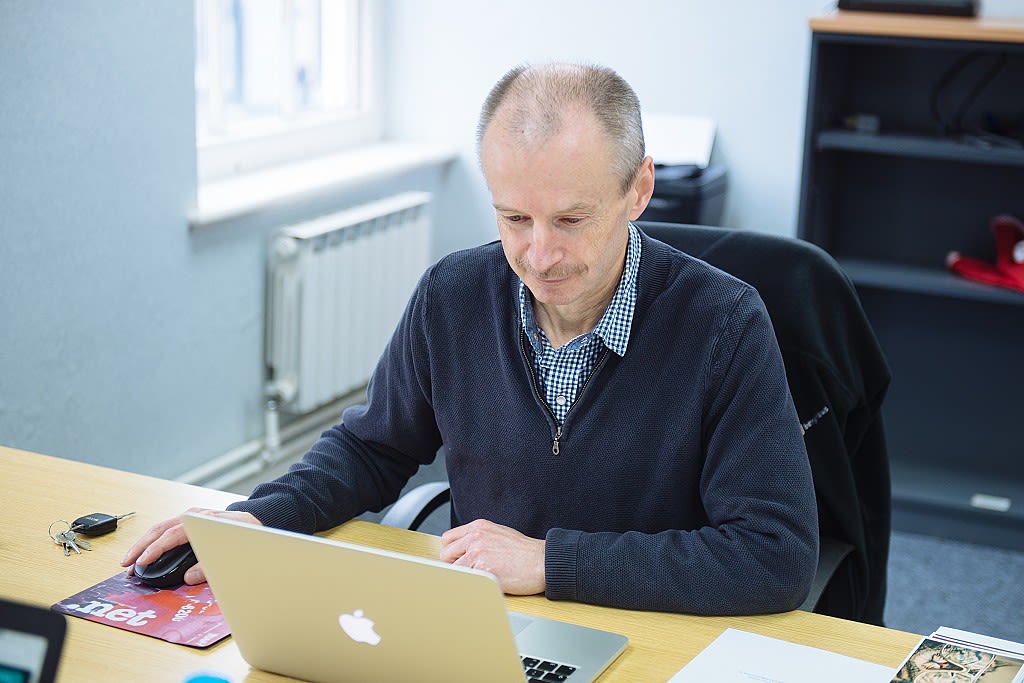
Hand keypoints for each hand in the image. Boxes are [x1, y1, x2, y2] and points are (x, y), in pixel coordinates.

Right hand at [120, 507, 261, 584]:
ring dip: (143, 544)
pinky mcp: (189, 521)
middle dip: (140, 547)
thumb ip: (208, 567)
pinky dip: (152, 541)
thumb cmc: (244, 534)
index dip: (154, 550)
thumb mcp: (230, 552)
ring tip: (129, 562)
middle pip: (159, 529)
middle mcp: (192, 516)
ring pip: (159, 528)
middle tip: (125, 564)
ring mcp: (190, 516)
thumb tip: (187, 579)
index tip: (141, 563)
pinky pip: (166, 530)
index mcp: (201, 521)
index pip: (171, 535)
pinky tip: (145, 553)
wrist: (256, 518)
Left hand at [439, 519, 544, 594]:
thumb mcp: (498, 534)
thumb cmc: (525, 551)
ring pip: (454, 570)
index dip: (451, 552)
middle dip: (454, 565)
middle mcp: (476, 538)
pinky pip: (467, 581)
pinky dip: (473, 585)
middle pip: (445, 555)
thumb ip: (478, 538)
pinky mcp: (484, 570)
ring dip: (464, 577)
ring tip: (480, 578)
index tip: (457, 560)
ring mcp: (478, 553)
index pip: (447, 539)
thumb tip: (463, 550)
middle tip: (469, 571)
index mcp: (478, 527)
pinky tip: (485, 584)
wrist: (542, 561)